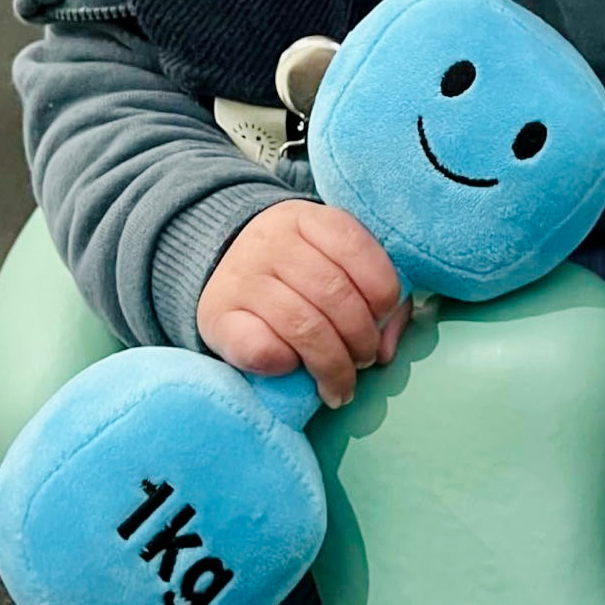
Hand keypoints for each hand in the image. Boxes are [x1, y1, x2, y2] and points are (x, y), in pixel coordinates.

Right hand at [197, 200, 411, 407]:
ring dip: (332, 365)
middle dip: (361, 338)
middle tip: (364, 360)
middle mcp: (272, 241)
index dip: (381, 292)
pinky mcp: (217, 314)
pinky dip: (287, 365)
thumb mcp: (336, 266)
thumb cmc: (295, 275)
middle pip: (333, 293)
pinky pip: (262, 348)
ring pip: (303, 325)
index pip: (355, 248)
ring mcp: (242, 277)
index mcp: (308, 219)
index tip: (381, 318)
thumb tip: (387, 350)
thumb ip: (376, 299)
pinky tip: (295, 370)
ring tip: (341, 385)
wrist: (221, 268)